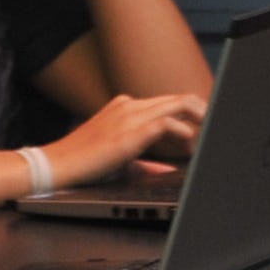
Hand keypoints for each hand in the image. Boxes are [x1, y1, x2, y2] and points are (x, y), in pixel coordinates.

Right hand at [48, 90, 208, 183]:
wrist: (56, 166)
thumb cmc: (84, 163)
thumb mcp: (119, 157)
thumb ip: (146, 162)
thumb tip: (167, 171)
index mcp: (126, 107)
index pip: (168, 101)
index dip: (191, 111)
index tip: (205, 124)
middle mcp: (129, 106)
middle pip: (178, 98)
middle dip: (202, 111)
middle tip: (214, 127)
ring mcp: (129, 116)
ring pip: (177, 105)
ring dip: (198, 118)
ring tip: (208, 134)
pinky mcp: (128, 133)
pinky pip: (165, 124)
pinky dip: (183, 132)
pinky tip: (189, 145)